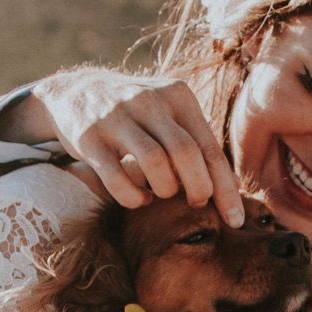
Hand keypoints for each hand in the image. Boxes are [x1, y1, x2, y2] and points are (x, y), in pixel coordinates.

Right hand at [32, 69, 245, 226]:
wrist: (76, 92)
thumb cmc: (138, 115)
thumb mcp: (170, 115)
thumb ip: (199, 144)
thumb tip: (234, 187)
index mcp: (177, 96)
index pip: (210, 148)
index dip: (225, 188)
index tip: (235, 220)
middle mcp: (148, 101)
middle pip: (186, 153)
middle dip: (198, 189)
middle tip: (196, 203)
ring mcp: (116, 117)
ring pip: (154, 163)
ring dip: (164, 190)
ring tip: (163, 194)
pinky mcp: (89, 137)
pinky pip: (117, 178)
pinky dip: (133, 197)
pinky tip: (139, 199)